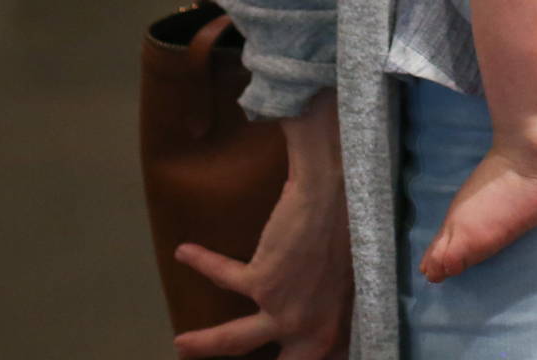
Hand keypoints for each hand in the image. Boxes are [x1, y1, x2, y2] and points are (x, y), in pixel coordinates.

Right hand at [173, 91, 355, 358]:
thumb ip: (335, 307)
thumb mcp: (355, 282)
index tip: (279, 357)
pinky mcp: (263, 283)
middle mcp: (311, 331)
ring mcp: (284, 311)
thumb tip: (317, 310)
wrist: (340, 194)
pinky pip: (222, 276)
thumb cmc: (354, 229)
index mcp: (337, 331)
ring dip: (203, 344)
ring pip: (233, 339)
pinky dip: (201, 261)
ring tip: (181, 344)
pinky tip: (184, 252)